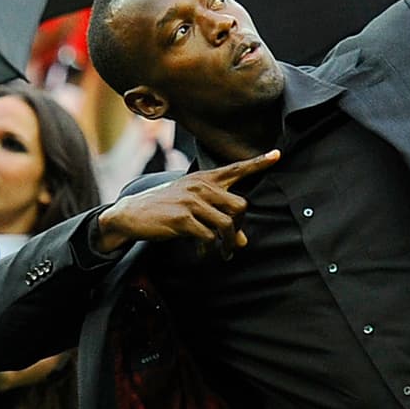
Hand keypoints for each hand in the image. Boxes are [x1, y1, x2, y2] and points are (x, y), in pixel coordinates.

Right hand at [94, 150, 280, 257]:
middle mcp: (201, 186)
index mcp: (204, 179)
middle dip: (239, 227)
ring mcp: (192, 201)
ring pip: (227, 224)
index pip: (236, 169)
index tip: (277, 155)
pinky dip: (209, 249)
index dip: (258, 163)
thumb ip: (219, 219)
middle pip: (240, 206)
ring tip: (223, 253)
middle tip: (231, 241)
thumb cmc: (166, 210)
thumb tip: (242, 242)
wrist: (132, 214)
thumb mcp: (193, 209)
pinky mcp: (184, 218)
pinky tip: (202, 252)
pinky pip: (210, 237)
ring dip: (228, 243)